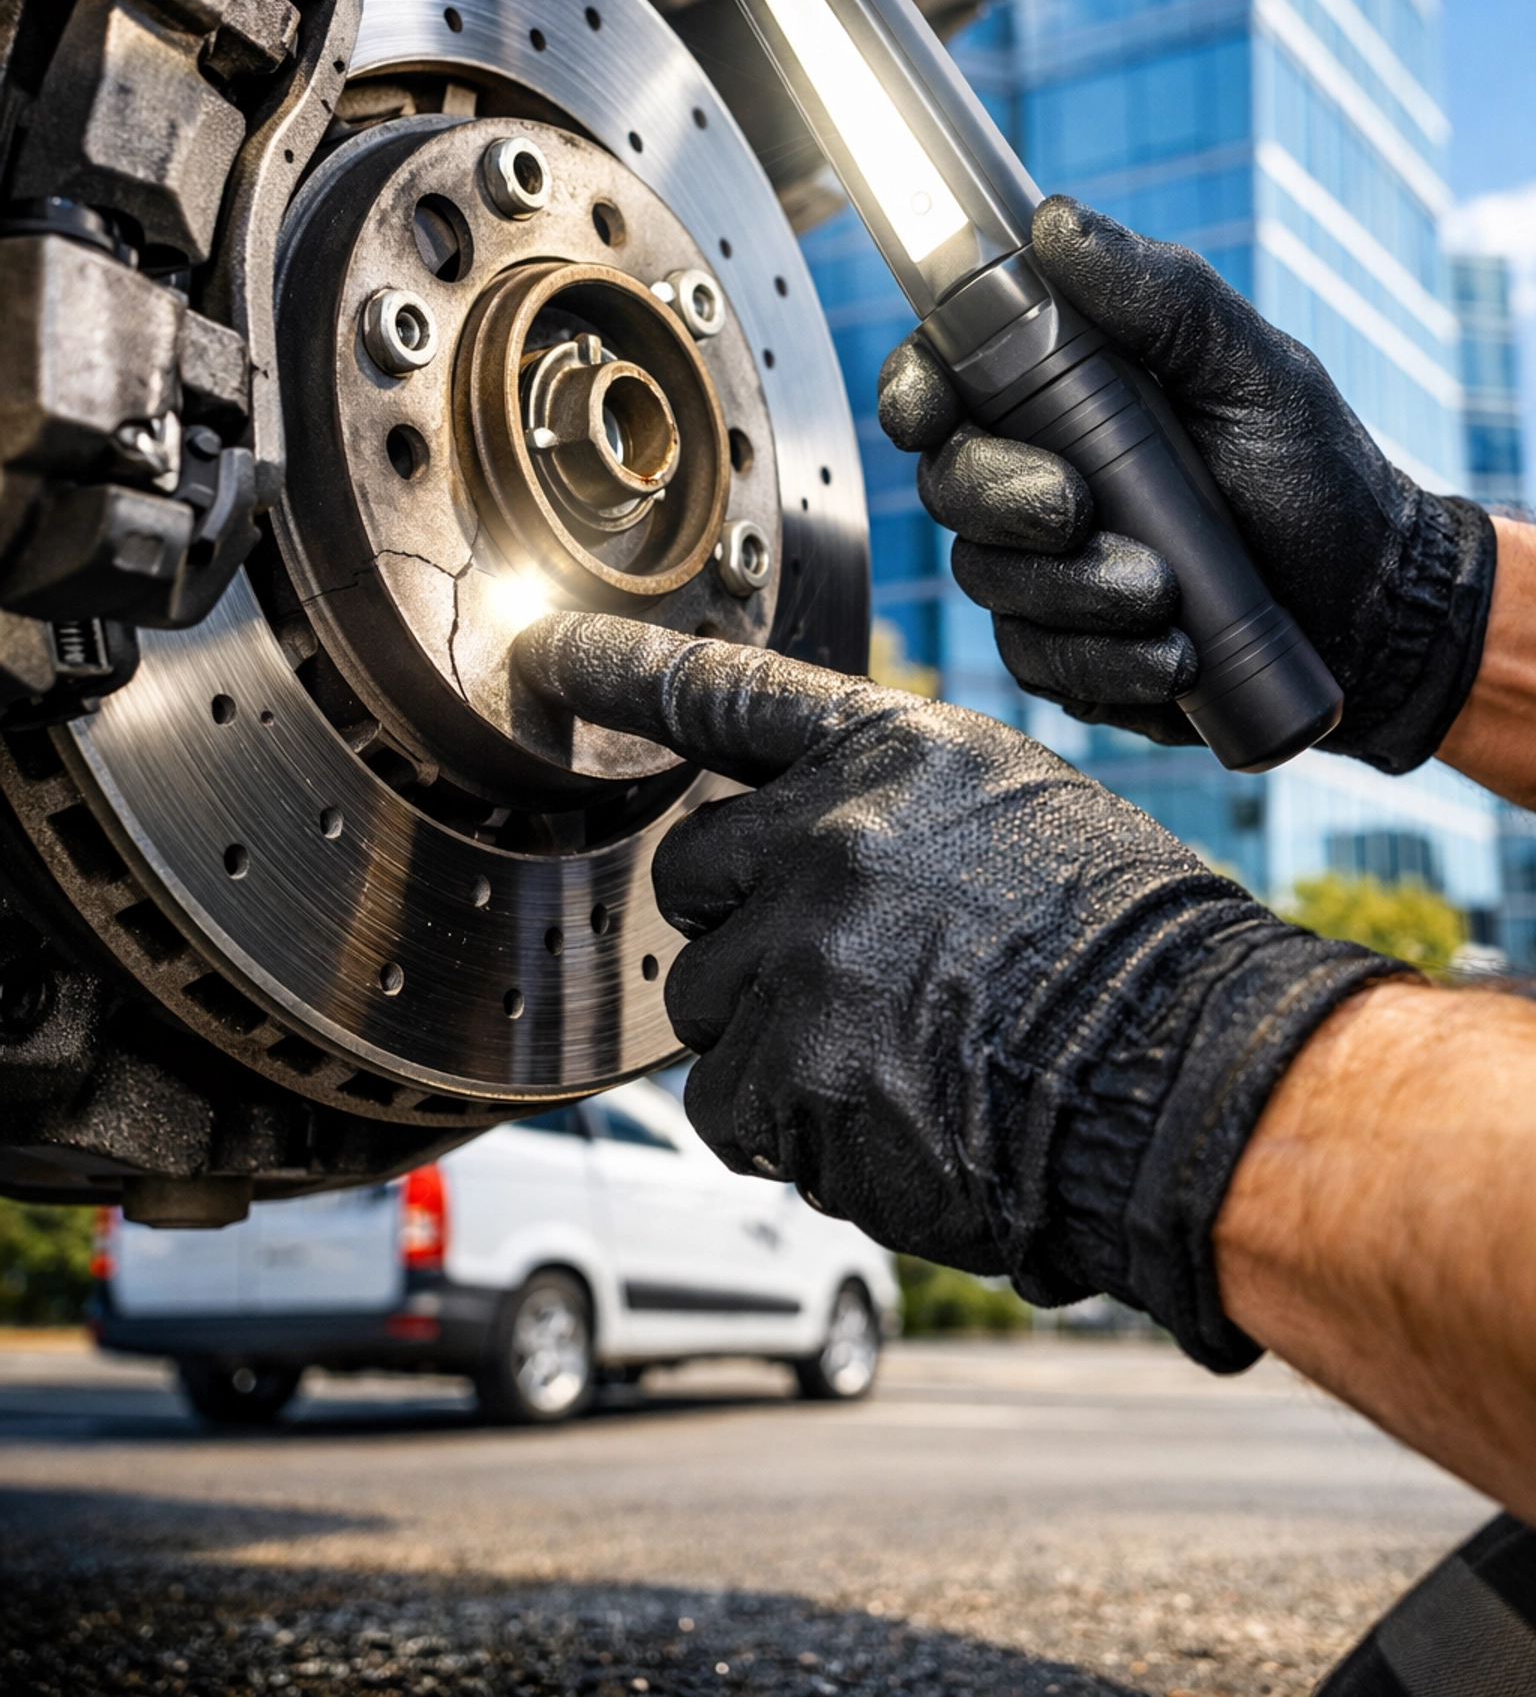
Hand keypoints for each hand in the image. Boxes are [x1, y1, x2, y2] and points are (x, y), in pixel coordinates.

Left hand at [514, 612, 1400, 1371]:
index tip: (548, 651)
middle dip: (741, 935)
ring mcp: (804, 953)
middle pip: (691, 880)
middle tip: (845, 981)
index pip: (726, 699)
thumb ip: (892, 809)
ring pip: (705, 1006)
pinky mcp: (794, 1072)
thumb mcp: (1019, 812)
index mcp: (890, 755)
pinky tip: (883, 1123)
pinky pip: (728, 1107)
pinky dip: (786, 1131)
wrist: (1190, 1072)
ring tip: (895, 1060)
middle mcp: (829, 835)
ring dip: (771, 1042)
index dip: (625, 674)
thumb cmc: (1129, 946)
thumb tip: (799, 850)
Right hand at [879, 196, 1495, 773]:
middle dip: (1004, 500)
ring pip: (991, 584)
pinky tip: (1173, 655)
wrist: (1373, 607)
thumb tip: (1055, 221)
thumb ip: (1162, 294)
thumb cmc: (1312, 474)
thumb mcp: (1252, 369)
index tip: (930, 413)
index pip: (942, 383)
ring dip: (1074, 593)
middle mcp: (1035, 481)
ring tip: (1167, 595)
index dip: (912, 394)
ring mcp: (1047, 574)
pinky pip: (1041, 667)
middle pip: (947, 487)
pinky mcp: (1073, 656)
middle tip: (1079, 509)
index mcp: (1062, 398)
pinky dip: (1104, 664)